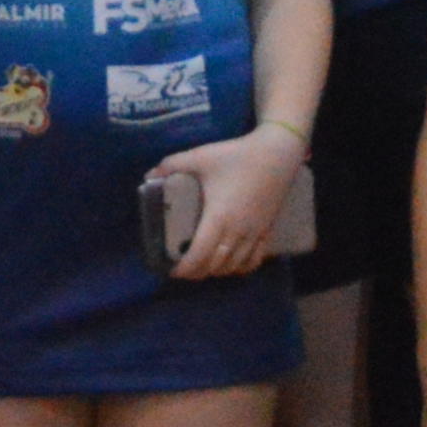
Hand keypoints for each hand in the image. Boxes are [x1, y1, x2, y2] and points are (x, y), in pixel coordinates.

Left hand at [152, 122, 302, 279]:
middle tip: (181, 267)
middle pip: (215, 266)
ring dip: (216, 270)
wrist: (278, 154)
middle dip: (196, 272)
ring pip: (234, 266)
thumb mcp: (201, 156)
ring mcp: (255, 234)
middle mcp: (238, 232)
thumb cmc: (237, 156)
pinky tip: (230, 264)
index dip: (184, 268)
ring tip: (202, 265)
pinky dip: (239, 268)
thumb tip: (149, 176)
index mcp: (219, 218)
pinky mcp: (267, 231)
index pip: (200, 255)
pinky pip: (254, 261)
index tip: (171, 270)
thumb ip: (172, 165)